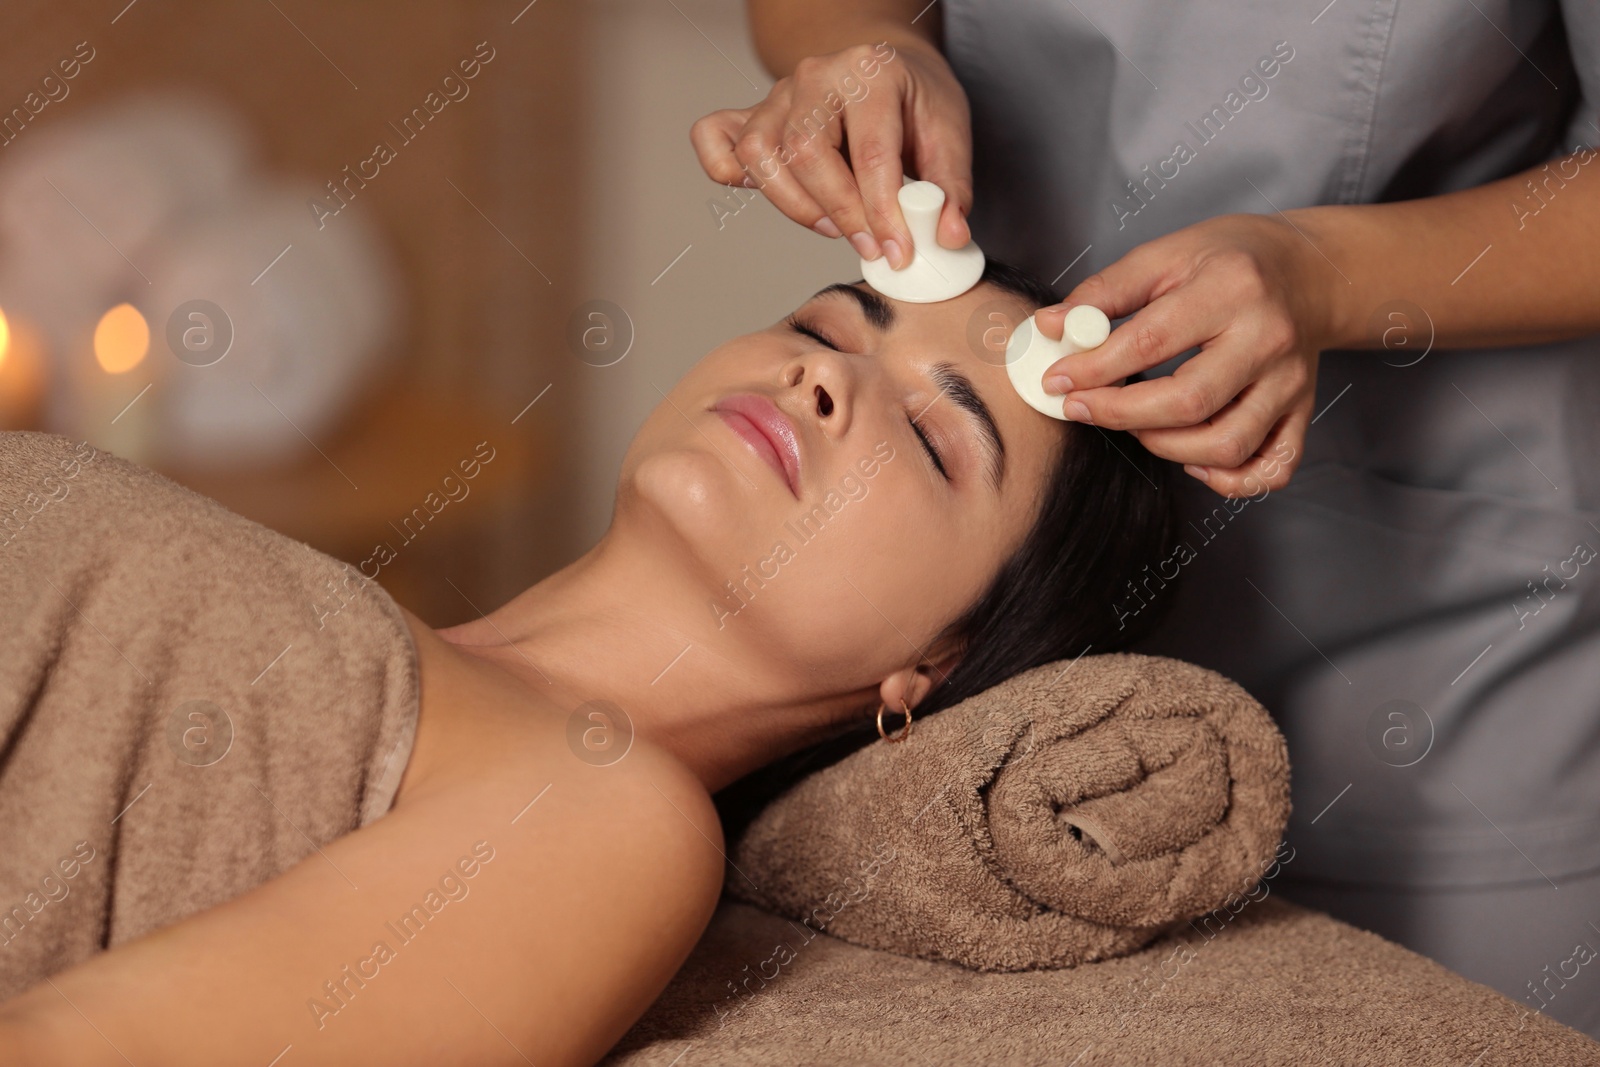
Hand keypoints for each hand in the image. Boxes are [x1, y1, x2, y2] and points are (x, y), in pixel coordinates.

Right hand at [689, 34, 973, 268]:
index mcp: (870, 72)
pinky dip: (726, 172)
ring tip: (834, 225)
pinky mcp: (752, 115)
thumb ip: (949, 186)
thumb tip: (945, 235)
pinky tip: (778, 195)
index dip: (882, 213)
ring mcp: (776, 94)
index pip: (869, 153)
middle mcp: (816, 76)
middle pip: (805, 153)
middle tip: (870, 246)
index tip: (897, 253)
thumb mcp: (948, 132)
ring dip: (795, 205)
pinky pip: (716, 142)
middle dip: (839, 213)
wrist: (886, 69)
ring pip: (759, 155)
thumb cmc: (913, 101)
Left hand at [1035, 212, 1336, 496]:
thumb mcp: (1167, 254)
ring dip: (1167, 449)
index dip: (1095, 368)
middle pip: (1189, 402)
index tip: (1057, 380)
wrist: (1312, 270)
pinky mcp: (1302, 412)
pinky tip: (1194, 460)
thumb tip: (1050, 327)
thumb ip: (1105, 292)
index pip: (1152, 342)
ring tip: (1136, 425)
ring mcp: (1290, 382)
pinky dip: (1229, 480)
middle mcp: (1268, 339)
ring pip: (1228, 444)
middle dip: (1120, 415)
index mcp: (1231, 289)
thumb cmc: (1230, 260)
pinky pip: (1271, 469)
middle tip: (1081, 409)